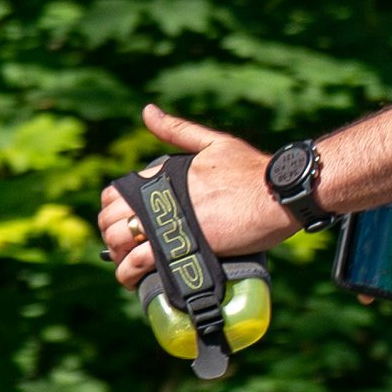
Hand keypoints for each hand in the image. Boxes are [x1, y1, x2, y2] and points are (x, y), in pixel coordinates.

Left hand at [95, 105, 292, 287]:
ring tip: (126, 269)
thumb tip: (147, 110)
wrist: (279, 195)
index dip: (111, 211)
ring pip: (121, 242)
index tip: (121, 223)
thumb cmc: (253, 170)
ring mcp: (170, 221)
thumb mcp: (214, 142)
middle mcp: (161, 196)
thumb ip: (177, 130)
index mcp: (164, 173)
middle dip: (112, 236)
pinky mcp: (183, 244)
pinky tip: (131, 281)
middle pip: (113, 219)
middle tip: (125, 249)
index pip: (116, 193)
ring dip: (118, 258)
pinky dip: (129, 274)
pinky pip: (141, 262)